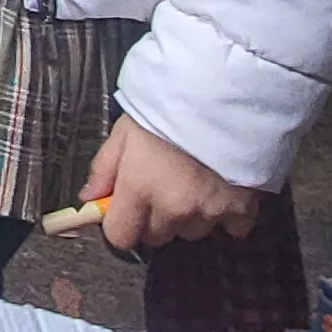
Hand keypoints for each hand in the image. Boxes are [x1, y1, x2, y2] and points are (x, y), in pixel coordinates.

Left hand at [81, 116, 259, 250]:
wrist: (226, 94)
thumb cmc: (168, 105)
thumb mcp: (125, 129)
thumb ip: (103, 168)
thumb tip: (89, 199)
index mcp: (139, 189)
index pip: (121, 237)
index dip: (121, 225)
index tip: (127, 210)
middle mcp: (173, 209)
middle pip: (157, 236)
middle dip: (156, 219)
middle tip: (164, 188)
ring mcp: (209, 212)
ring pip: (192, 232)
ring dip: (190, 217)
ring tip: (196, 183)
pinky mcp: (242, 209)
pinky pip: (233, 229)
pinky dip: (228, 217)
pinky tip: (224, 191)